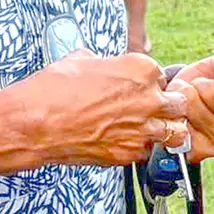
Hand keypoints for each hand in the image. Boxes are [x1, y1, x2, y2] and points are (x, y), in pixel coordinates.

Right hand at [9, 50, 190, 167]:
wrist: (35, 123)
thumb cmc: (54, 88)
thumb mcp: (82, 60)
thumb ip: (104, 63)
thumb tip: (102, 65)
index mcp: (141, 69)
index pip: (163, 77)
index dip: (151, 85)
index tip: (139, 90)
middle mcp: (149, 98)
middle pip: (178, 104)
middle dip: (166, 107)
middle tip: (148, 111)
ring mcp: (142, 128)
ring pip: (175, 132)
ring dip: (163, 131)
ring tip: (147, 131)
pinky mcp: (129, 153)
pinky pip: (147, 153)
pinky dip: (140, 150)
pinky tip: (124, 144)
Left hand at [170, 46, 213, 161]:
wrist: (180, 111)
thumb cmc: (200, 89)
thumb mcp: (212, 72)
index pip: (212, 90)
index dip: (201, 83)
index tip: (202, 88)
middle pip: (193, 102)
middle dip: (185, 93)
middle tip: (188, 98)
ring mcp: (209, 150)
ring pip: (180, 116)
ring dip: (174, 106)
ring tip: (180, 108)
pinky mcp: (190, 157)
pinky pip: (171, 130)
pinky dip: (168, 122)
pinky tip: (174, 123)